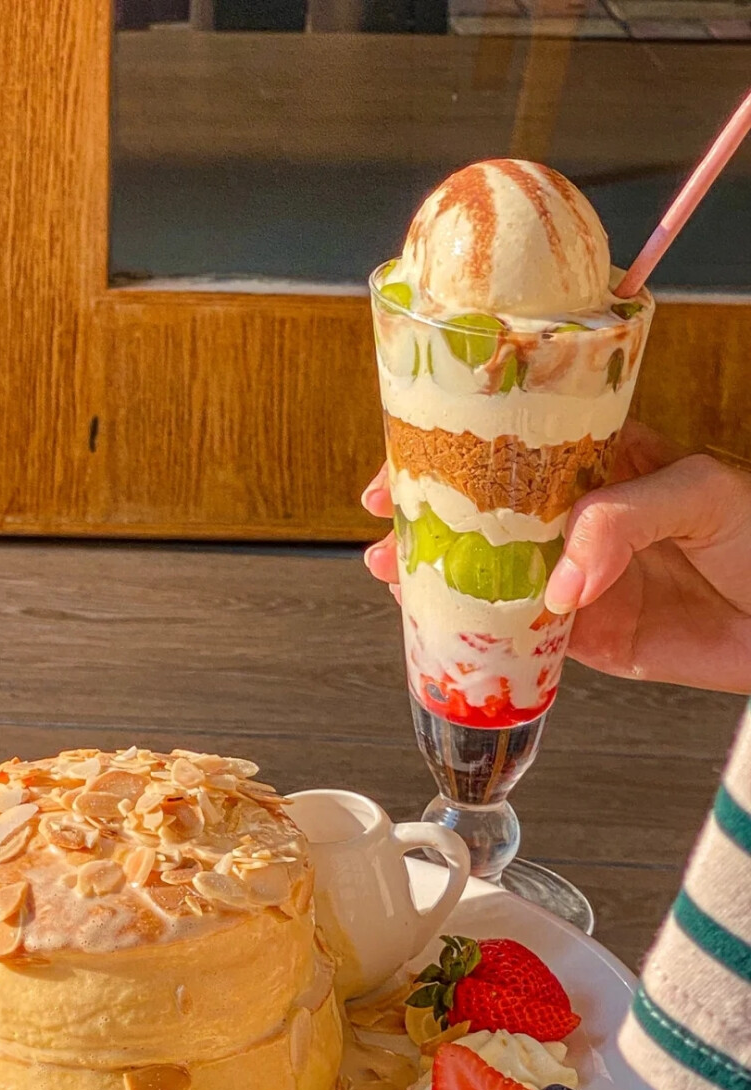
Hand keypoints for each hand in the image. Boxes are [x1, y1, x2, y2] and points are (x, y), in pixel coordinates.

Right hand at [361, 422, 750, 692]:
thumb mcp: (703, 493)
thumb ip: (624, 518)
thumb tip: (560, 576)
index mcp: (607, 463)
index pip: (518, 449)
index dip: (459, 451)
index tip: (409, 457)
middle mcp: (584, 521)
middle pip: (490, 516)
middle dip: (430, 518)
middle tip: (387, 526)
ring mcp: (582, 580)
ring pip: (494, 576)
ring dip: (440, 577)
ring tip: (394, 574)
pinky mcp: (592, 639)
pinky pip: (525, 638)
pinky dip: (482, 637)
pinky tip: (445, 630)